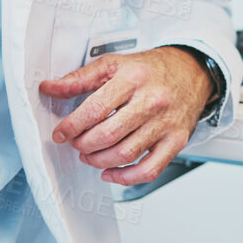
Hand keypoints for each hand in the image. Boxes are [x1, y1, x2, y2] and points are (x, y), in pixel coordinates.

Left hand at [38, 46, 211, 185]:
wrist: (191, 72)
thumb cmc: (151, 69)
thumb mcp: (114, 64)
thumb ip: (79, 79)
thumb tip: (50, 88)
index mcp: (133, 79)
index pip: (95, 109)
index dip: (72, 126)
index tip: (61, 133)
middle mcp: (151, 101)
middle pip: (108, 135)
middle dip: (83, 145)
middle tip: (75, 143)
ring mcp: (165, 124)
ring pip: (125, 155)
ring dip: (99, 161)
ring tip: (89, 155)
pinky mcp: (176, 141)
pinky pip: (149, 170)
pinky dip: (125, 178)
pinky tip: (110, 173)